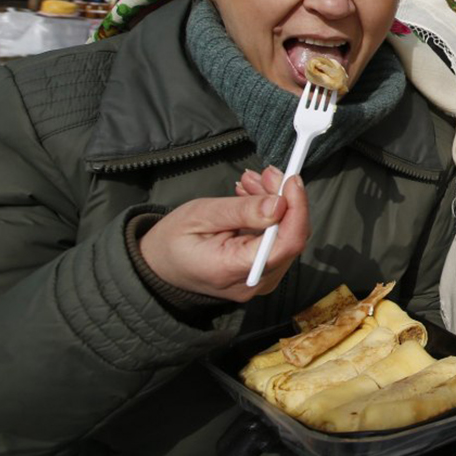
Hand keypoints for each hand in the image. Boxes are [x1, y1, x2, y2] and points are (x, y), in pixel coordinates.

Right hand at [139, 171, 310, 300]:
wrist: (158, 266)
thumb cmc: (172, 242)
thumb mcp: (200, 216)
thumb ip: (241, 211)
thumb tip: (279, 205)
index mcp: (235, 270)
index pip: (286, 243)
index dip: (297, 208)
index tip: (292, 179)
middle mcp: (255, 282)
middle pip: (290, 237)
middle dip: (284, 199)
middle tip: (267, 173)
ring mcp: (260, 280)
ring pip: (286, 235)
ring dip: (276, 204)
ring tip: (253, 182)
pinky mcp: (262, 272)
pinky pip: (277, 240)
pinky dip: (270, 215)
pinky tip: (253, 197)